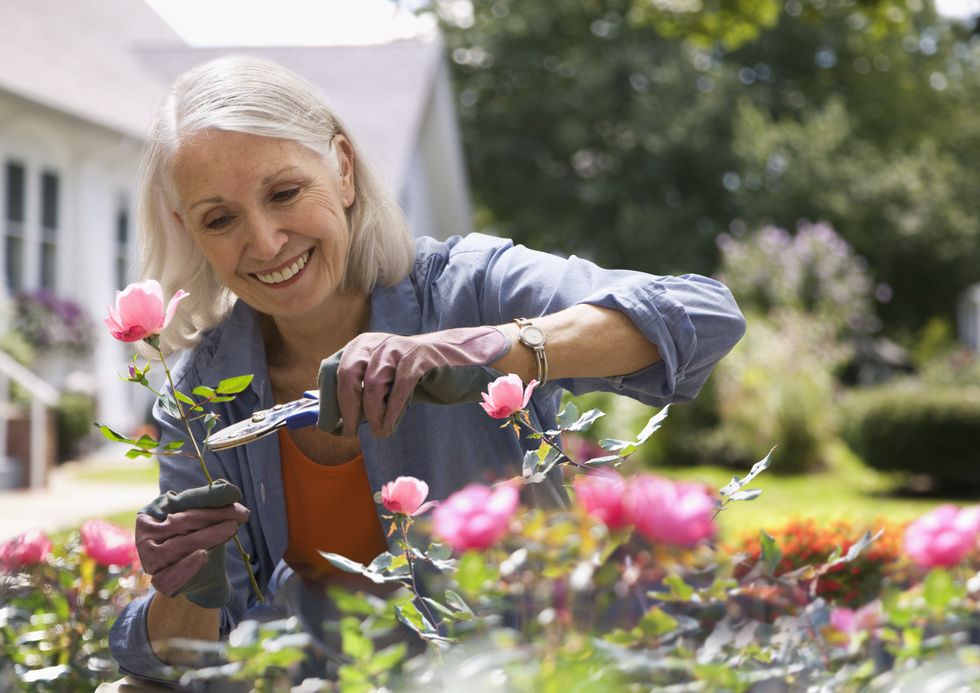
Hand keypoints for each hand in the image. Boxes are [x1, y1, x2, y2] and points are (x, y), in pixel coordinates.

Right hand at [136, 479, 249, 608]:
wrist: (202, 574)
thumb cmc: (200, 537)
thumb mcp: (205, 517)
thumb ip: (212, 501)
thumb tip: (229, 489)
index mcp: (151, 514)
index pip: (179, 502)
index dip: (206, 497)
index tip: (234, 494)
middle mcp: (144, 536)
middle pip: (180, 522)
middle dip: (213, 516)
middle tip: (241, 514)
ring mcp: (150, 560)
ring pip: (178, 546)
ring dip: (208, 537)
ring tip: (231, 528)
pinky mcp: (159, 581)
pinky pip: (171, 576)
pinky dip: (187, 567)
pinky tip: (203, 555)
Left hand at [317, 326, 509, 436]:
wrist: (456, 363)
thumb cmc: (414, 378)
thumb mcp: (382, 382)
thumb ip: (358, 394)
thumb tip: (330, 420)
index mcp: (360, 346)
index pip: (331, 370)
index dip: (326, 400)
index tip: (329, 426)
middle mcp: (375, 342)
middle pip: (347, 375)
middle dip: (345, 409)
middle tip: (348, 433)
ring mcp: (397, 348)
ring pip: (372, 384)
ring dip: (372, 415)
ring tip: (377, 432)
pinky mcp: (418, 358)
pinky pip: (398, 388)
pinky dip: (391, 412)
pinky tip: (388, 427)